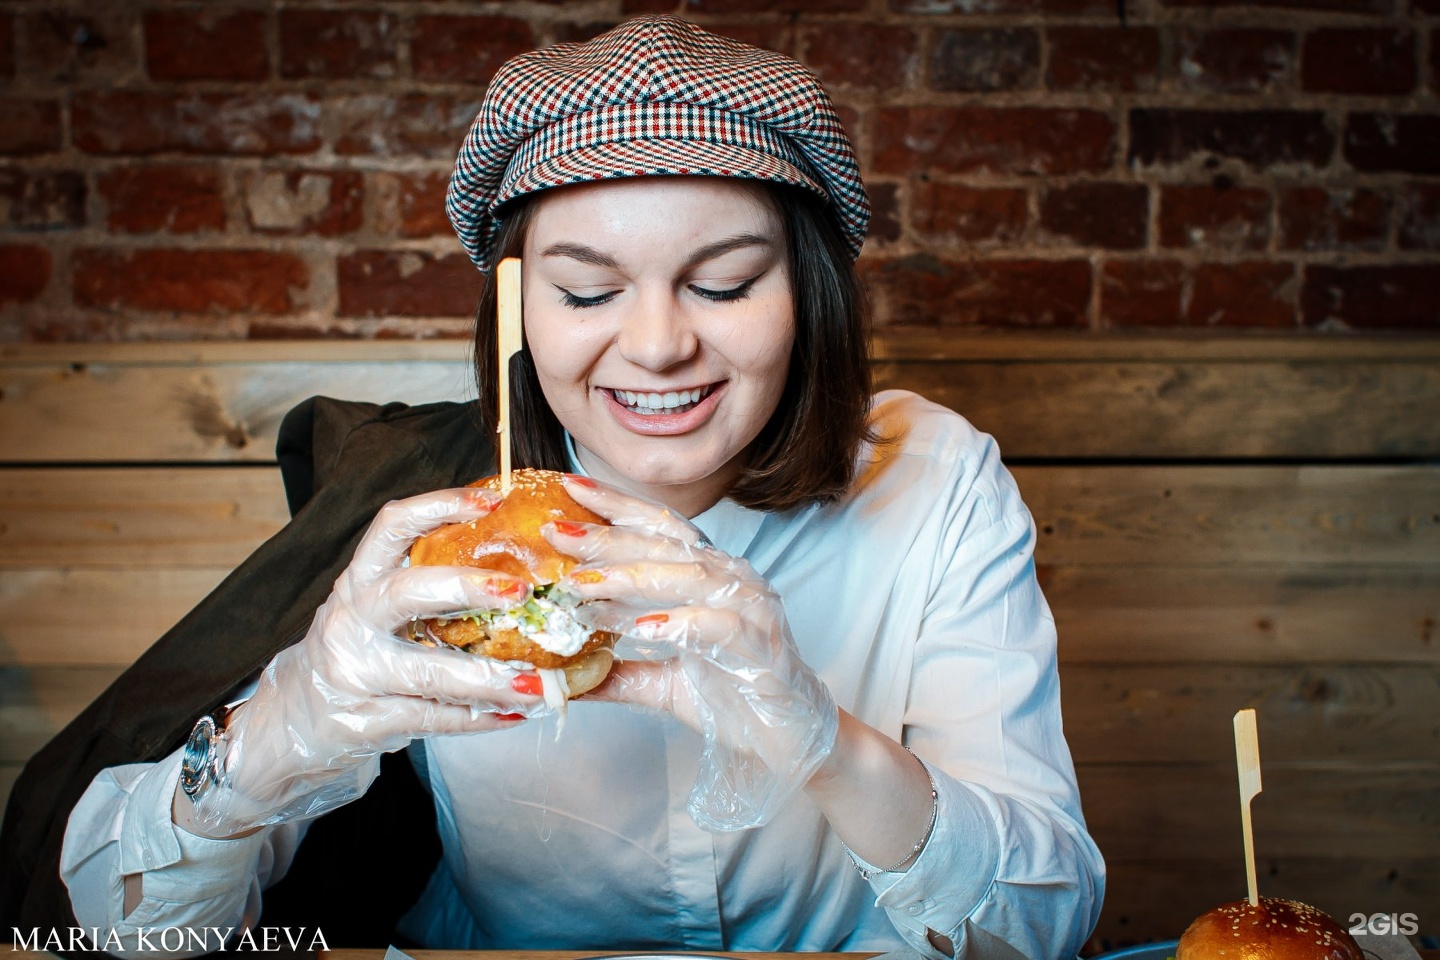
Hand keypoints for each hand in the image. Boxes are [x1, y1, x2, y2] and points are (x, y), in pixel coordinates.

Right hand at [181, 486, 547, 837]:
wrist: (286, 727)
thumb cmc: (351, 658)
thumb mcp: (370, 614)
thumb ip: (420, 592)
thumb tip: (512, 570)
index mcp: (358, 583)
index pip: (391, 528)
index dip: (439, 506)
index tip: (491, 500)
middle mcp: (350, 621)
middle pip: (407, 591)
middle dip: (467, 587)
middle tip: (518, 590)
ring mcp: (355, 673)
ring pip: (430, 669)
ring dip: (489, 678)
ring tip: (539, 683)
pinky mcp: (364, 722)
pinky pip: (431, 717)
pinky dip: (477, 719)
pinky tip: (513, 716)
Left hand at [544, 476, 838, 830]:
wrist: (790, 739)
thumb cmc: (730, 695)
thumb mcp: (657, 682)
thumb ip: (610, 672)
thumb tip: (551, 676)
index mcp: (708, 574)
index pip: (658, 527)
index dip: (614, 504)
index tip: (568, 485)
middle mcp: (730, 579)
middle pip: (664, 545)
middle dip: (607, 536)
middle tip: (557, 532)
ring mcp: (751, 608)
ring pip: (688, 576)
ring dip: (631, 577)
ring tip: (581, 584)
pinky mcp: (763, 646)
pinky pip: (719, 624)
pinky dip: (679, 623)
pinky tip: (642, 628)